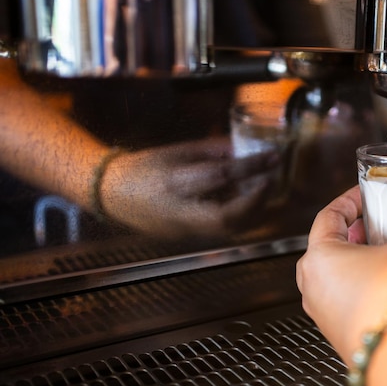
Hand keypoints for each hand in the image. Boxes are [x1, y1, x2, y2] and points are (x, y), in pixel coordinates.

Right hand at [99, 137, 278, 238]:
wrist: (113, 194)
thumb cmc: (145, 167)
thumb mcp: (178, 150)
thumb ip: (214, 151)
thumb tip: (245, 148)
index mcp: (174, 183)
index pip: (220, 176)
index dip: (251, 167)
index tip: (273, 157)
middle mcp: (180, 212)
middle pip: (228, 216)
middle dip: (256, 200)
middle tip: (271, 180)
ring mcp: (184, 230)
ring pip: (229, 229)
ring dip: (253, 211)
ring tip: (264, 190)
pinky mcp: (188, 237)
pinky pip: (222, 231)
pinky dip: (241, 218)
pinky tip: (248, 202)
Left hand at [296, 186, 386, 360]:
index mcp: (319, 258)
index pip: (329, 216)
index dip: (349, 200)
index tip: (364, 195)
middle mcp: (314, 287)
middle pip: (330, 248)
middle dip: (356, 233)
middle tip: (377, 224)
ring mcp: (326, 315)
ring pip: (339, 277)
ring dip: (363, 262)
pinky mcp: (343, 334)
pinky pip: (350, 301)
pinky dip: (368, 287)